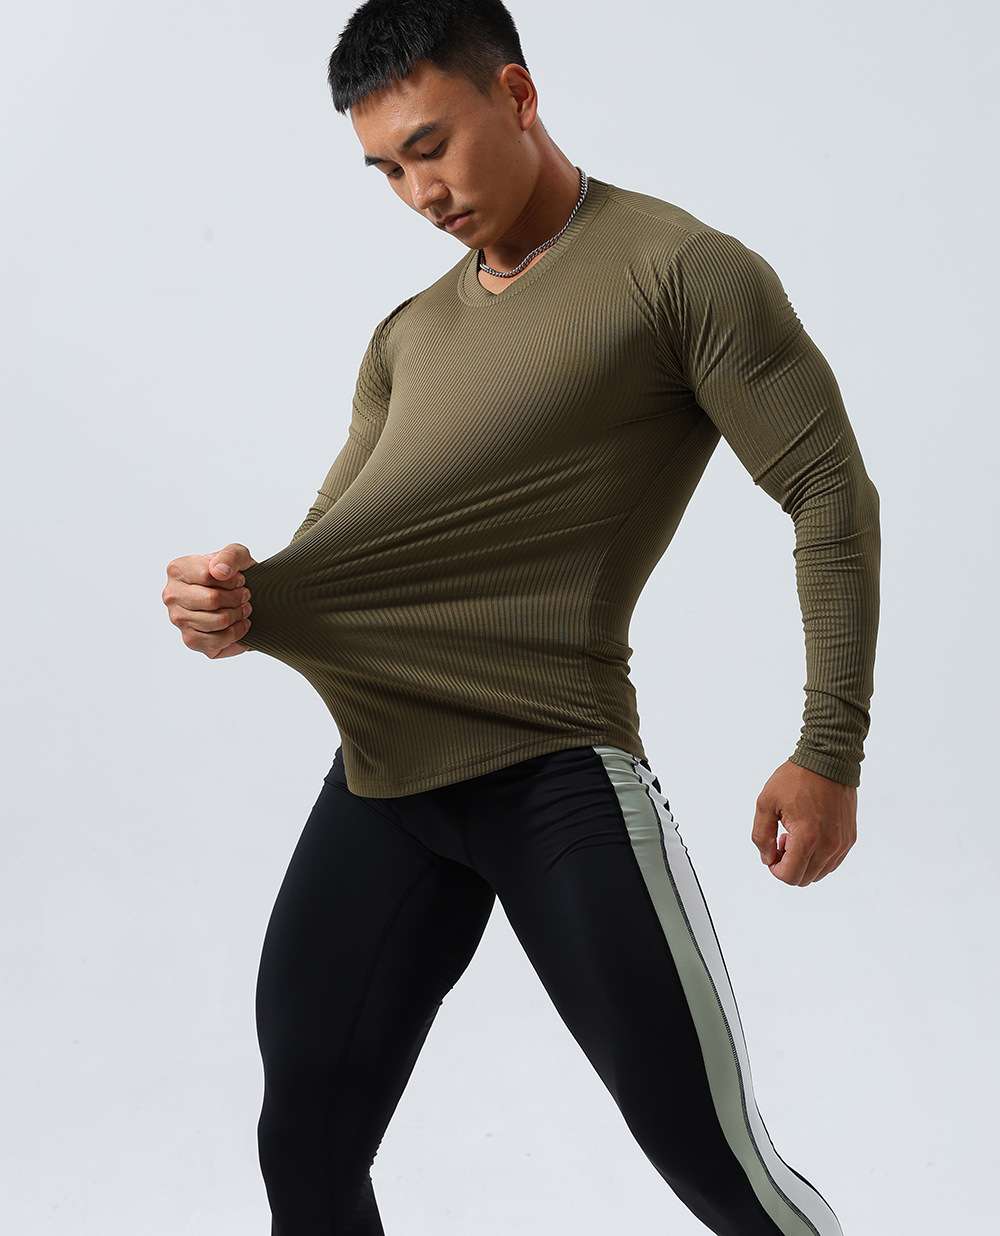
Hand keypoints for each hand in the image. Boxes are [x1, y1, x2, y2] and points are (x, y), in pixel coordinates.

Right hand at [162, 543, 256, 658]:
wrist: (240, 596)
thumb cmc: (233, 574)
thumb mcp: (238, 555)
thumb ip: (230, 556)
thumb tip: (219, 571)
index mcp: (177, 570)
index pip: (208, 576)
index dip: (232, 579)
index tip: (240, 580)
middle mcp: (172, 595)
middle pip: (212, 599)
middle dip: (237, 598)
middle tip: (245, 596)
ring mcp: (179, 620)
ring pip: (217, 621)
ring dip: (238, 615)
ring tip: (243, 609)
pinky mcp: (191, 640)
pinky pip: (217, 641)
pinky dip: (236, 633)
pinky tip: (240, 624)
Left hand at [752, 761, 856, 885]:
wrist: (828, 761)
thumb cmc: (796, 778)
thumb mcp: (766, 803)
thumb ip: (761, 835)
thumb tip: (767, 858)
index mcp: (808, 838)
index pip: (790, 876)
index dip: (775, 868)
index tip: (772, 850)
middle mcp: (829, 845)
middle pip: (804, 879)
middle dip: (789, 865)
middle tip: (783, 840)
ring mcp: (842, 843)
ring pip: (819, 873)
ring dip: (804, 862)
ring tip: (796, 835)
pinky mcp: (849, 838)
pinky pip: (832, 862)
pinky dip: (818, 857)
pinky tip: (810, 834)